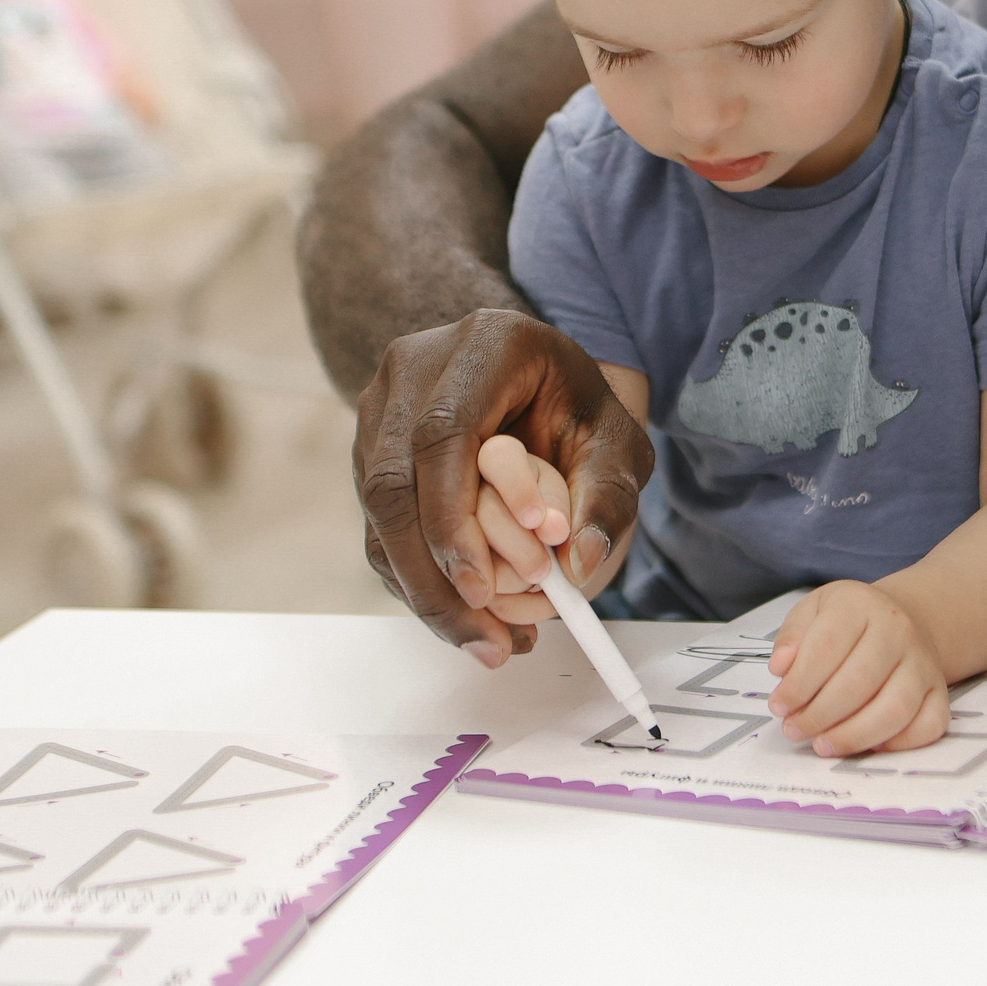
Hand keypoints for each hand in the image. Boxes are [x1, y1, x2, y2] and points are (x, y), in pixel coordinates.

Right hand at [353, 309, 651, 664]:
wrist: (542, 384)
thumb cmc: (580, 410)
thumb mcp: (617, 443)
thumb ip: (609, 497)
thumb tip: (580, 562)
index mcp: (484, 344)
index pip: (443, 434)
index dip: (452, 517)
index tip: (481, 586)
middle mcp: (417, 366)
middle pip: (394, 481)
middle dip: (432, 575)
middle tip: (484, 640)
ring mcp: (382, 404)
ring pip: (377, 510)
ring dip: (422, 588)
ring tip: (482, 642)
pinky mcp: (369, 446)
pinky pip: (378, 524)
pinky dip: (415, 578)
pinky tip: (460, 616)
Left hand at [767, 582, 949, 757]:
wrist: (900, 620)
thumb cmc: (849, 622)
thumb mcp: (812, 611)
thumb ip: (791, 637)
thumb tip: (781, 668)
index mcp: (859, 604)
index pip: (827, 646)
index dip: (798, 684)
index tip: (779, 706)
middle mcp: (898, 630)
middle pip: (859, 682)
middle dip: (819, 715)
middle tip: (795, 729)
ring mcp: (923, 662)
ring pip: (894, 709)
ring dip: (853, 736)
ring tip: (823, 744)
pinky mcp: (939, 691)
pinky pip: (928, 726)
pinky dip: (898, 744)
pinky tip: (867, 745)